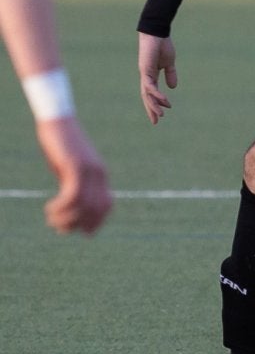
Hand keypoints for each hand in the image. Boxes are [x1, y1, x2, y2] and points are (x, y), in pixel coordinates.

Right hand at [35, 117, 111, 234]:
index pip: (106, 205)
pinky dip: (61, 207)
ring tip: (52, 220)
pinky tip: (49, 209)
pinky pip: (72, 195)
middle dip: (79, 224)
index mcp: (100, 174)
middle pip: (96, 209)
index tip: (85, 234)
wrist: (58, 119)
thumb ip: (73, 182)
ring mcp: (88, 170)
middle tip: (60, 229)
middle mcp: (98, 174)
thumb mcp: (70, 167)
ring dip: (66, 219)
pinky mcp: (74, 166)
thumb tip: (71, 202)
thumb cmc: (61, 144)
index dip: (97, 222)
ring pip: (83, 205)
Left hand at [138, 31, 176, 124]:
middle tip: (156, 122)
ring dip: (153, 105)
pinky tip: (164, 100)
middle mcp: (146, 76)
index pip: (151, 93)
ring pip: (147, 94)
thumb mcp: (169, 63)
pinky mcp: (145, 70)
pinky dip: (156, 94)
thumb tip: (172, 87)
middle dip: (151, 109)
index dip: (155, 104)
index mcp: (151, 75)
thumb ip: (170, 74)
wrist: (157, 33)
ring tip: (160, 116)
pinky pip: (150, 86)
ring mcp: (144, 73)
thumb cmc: (163, 45)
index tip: (160, 115)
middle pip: (147, 96)